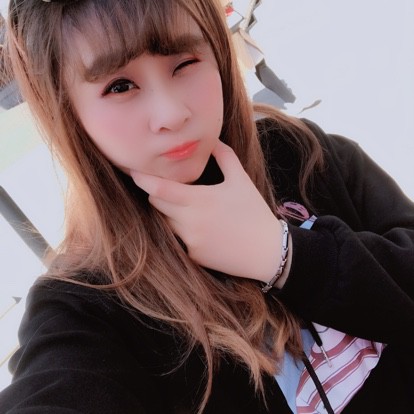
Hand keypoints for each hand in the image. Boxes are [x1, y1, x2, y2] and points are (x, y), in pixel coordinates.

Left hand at [131, 141, 282, 281]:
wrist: (267, 252)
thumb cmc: (254, 213)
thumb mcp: (241, 180)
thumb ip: (224, 156)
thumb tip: (211, 140)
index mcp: (200, 200)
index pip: (159, 189)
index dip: (143, 180)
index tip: (134, 172)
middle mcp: (190, 222)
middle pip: (157, 204)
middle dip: (158, 194)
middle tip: (171, 188)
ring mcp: (190, 241)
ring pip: (165, 222)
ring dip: (169, 212)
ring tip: (188, 208)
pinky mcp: (193, 256)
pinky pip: (177, 239)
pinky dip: (182, 230)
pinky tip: (201, 228)